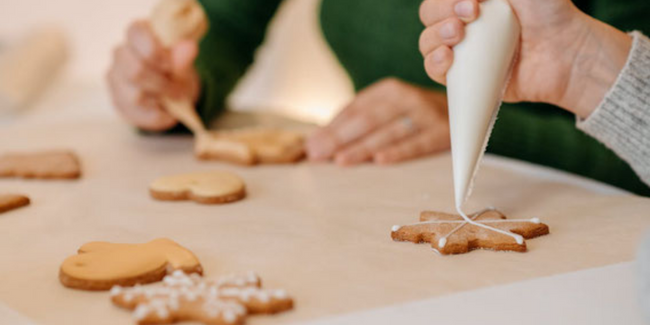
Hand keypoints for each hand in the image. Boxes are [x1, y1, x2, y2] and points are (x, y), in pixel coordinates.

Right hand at [107, 20, 200, 130]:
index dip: (155, 52)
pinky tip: (168, 113)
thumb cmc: (176, 70)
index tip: (170, 65)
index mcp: (137, 34)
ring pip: (135, 96)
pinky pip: (137, 114)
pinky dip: (158, 116)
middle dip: (161, 84)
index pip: (135, 34)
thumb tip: (189, 47)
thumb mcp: (184, 64)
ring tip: (174, 99)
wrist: (173, 92)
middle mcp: (120, 54)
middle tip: (179, 90)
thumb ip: (184, 57)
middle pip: (135, 70)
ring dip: (160, 101)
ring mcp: (115, 78)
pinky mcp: (117, 101)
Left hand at [306, 78, 449, 165]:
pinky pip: (418, 143)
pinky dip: (399, 151)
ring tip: (340, 160)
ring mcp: (426, 114)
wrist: (468, 111)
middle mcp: (407, 97)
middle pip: (368, 119)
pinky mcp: (444, 133)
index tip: (311, 145)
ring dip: (363, 147)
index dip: (332, 127)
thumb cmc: (415, 117)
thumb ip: (355, 122)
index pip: (355, 109)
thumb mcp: (389, 110)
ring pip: (389, 132)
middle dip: (340, 138)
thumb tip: (317, 141)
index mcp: (389, 90)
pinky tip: (380, 161)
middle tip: (317, 154)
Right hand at [418, 0, 631, 117]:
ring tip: (457, 38)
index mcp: (474, 0)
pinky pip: (435, 72)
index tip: (472, 3)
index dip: (446, 0)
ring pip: (427, 43)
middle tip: (469, 17)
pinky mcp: (465, 78)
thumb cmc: (549, 12)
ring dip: (435, 38)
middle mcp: (465, 24)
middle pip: (428, 16)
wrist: (566, 52)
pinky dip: (434, 64)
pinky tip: (447, 58)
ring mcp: (463, 51)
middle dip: (440, 14)